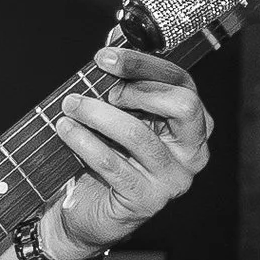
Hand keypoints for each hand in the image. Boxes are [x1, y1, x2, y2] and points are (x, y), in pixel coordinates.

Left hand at [44, 46, 212, 259]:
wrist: (87, 211)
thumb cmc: (107, 159)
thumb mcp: (120, 118)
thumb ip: (123, 87)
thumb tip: (111, 48)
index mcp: (192, 125)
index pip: (182, 83)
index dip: (144, 64)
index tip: (106, 57)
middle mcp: (192, 152)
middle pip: (182, 105)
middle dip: (136, 88)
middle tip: (102, 90)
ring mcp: (173, 179)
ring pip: (138, 134)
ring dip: (98, 114)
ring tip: (71, 106)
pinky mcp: (147, 200)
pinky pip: (113, 163)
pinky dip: (84, 142)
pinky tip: (66, 130)